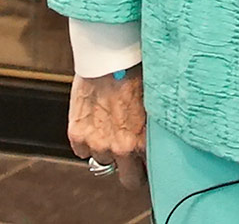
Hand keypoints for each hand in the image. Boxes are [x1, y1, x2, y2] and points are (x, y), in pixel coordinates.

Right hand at [68, 69, 146, 191]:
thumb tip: (162, 142)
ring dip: (107, 148)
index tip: (149, 163)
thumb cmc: (135, 74)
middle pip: (128, 180)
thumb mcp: (154, 105)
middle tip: (131, 154)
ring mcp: (96, 143)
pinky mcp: (77, 135)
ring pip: (103, 160)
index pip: (149, 175)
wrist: (109, 58)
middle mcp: (120, 148)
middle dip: (131, 170)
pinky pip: (82, 150)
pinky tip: (95, 120)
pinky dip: (87, 139)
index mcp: (142, 142)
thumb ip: (154, 130)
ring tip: (112, 123)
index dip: (149, 168)